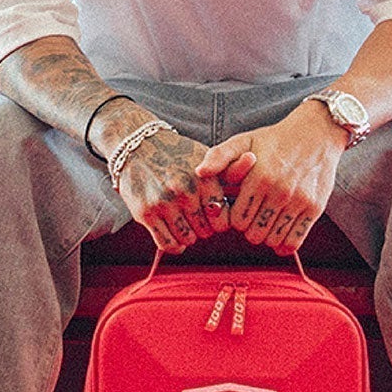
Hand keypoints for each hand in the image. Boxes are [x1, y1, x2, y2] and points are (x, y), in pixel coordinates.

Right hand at [115, 126, 234, 251]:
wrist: (138, 146)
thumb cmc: (177, 154)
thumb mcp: (206, 156)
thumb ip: (231, 166)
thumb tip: (253, 159)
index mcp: (204, 177)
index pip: (222, 218)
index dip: (219, 220)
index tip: (212, 215)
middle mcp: (185, 190)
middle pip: (206, 231)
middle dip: (204, 229)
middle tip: (197, 219)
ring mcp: (164, 202)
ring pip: (187, 239)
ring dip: (188, 236)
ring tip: (185, 224)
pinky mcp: (145, 213)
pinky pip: (167, 243)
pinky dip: (174, 245)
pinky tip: (175, 236)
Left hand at [195, 103, 345, 255]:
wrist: (316, 134)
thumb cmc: (275, 140)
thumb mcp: (244, 140)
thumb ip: (219, 156)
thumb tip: (199, 172)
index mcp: (258, 178)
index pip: (238, 221)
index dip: (236, 219)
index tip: (240, 210)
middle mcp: (279, 192)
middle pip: (254, 234)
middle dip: (250, 229)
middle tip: (254, 217)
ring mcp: (298, 201)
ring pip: (273, 241)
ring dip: (267, 235)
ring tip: (268, 221)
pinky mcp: (314, 208)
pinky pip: (294, 242)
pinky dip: (285, 243)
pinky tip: (282, 232)